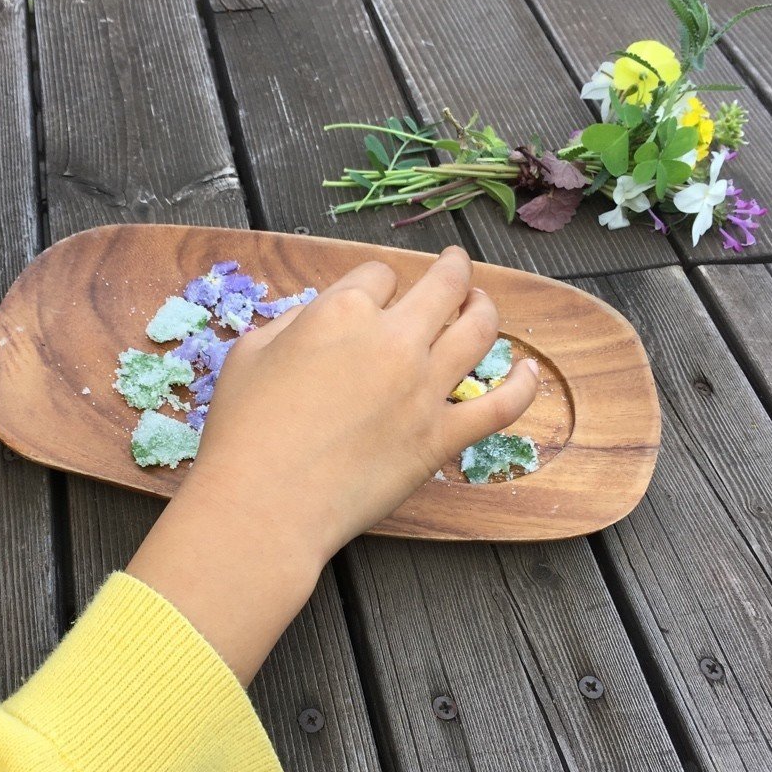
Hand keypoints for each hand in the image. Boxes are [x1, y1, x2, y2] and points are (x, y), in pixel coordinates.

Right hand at [128, 246, 538, 681]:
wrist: (265, 504)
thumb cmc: (243, 432)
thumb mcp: (248, 355)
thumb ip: (291, 324)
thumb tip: (318, 318)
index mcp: (342, 311)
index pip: (379, 275)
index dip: (378, 282)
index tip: (375, 294)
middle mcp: (393, 340)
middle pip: (443, 287)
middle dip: (453, 270)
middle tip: (457, 266)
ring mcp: (425, 389)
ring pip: (479, 331)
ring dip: (486, 309)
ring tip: (483, 304)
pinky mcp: (442, 437)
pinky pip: (501, 405)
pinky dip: (521, 384)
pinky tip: (528, 371)